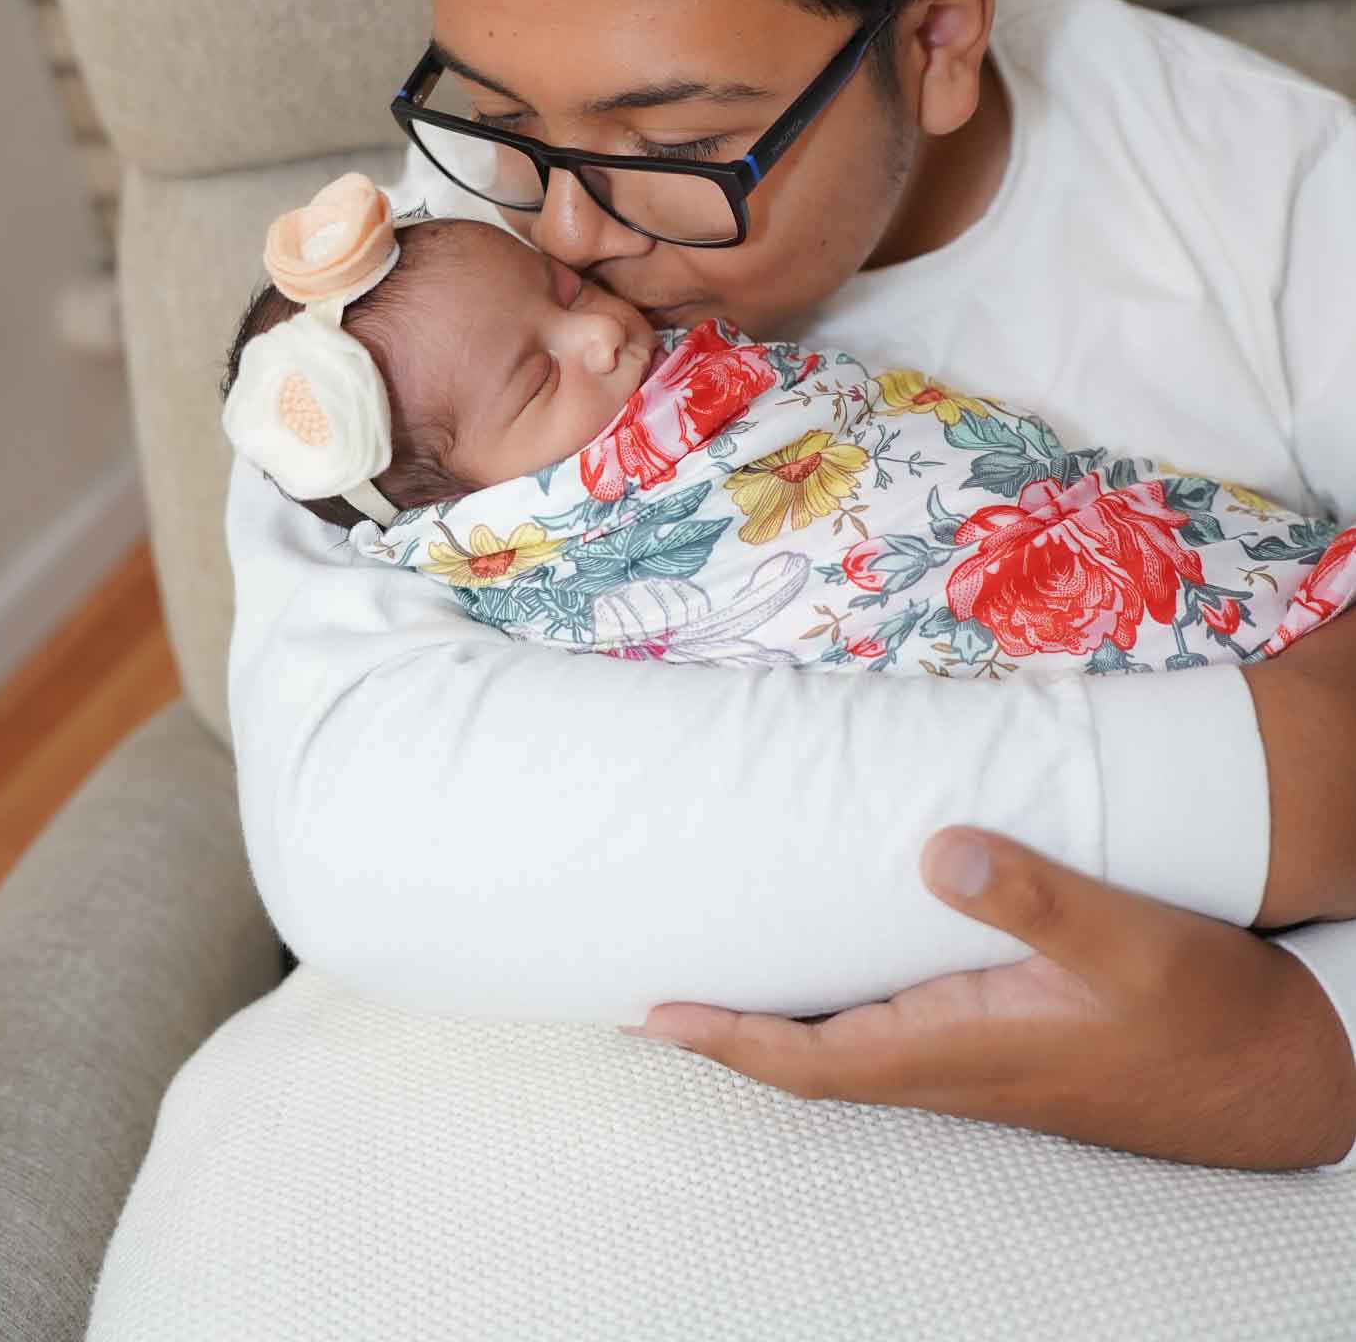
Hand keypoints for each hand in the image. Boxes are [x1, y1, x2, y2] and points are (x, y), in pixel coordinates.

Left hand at [621, 828, 1355, 1171]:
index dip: (728, 1039)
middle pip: (810, 1062)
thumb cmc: (1202, 1013)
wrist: (1274, 1075)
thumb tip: (940, 850)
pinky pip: (892, 1033)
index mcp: (962, 1050)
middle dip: (727, 1031)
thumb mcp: (1125, 942)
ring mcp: (976, 1059)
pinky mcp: (1003, 1042)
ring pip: (848, 1051)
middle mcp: (953, 1065)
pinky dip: (839, 1006)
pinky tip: (835, 963)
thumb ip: (1035, 898)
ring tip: (716, 970)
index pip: (813, 1061)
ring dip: (777, 1019)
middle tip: (651, 990)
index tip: (653, 1013)